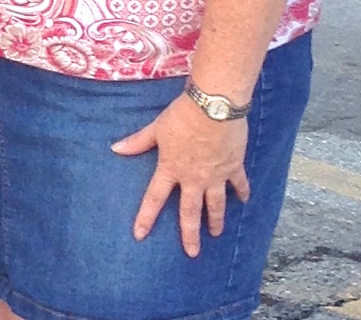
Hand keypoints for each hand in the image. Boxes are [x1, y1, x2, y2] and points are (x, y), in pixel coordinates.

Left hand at [112, 92, 250, 255]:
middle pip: (190, 212)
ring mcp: (216, 175)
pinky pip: (239, 185)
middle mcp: (193, 178)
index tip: (139, 235)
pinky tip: (244, 201)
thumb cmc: (182, 116)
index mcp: (171, 168)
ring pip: (216, 205)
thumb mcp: (156, 128)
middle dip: (190, 234)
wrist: (213, 108)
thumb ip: (138, 142)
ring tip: (216, 234)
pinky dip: (242, 193)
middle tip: (192, 253)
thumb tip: (116, 149)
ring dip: (216, 221)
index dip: (146, 217)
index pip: (154, 198)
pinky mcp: (234, 168)